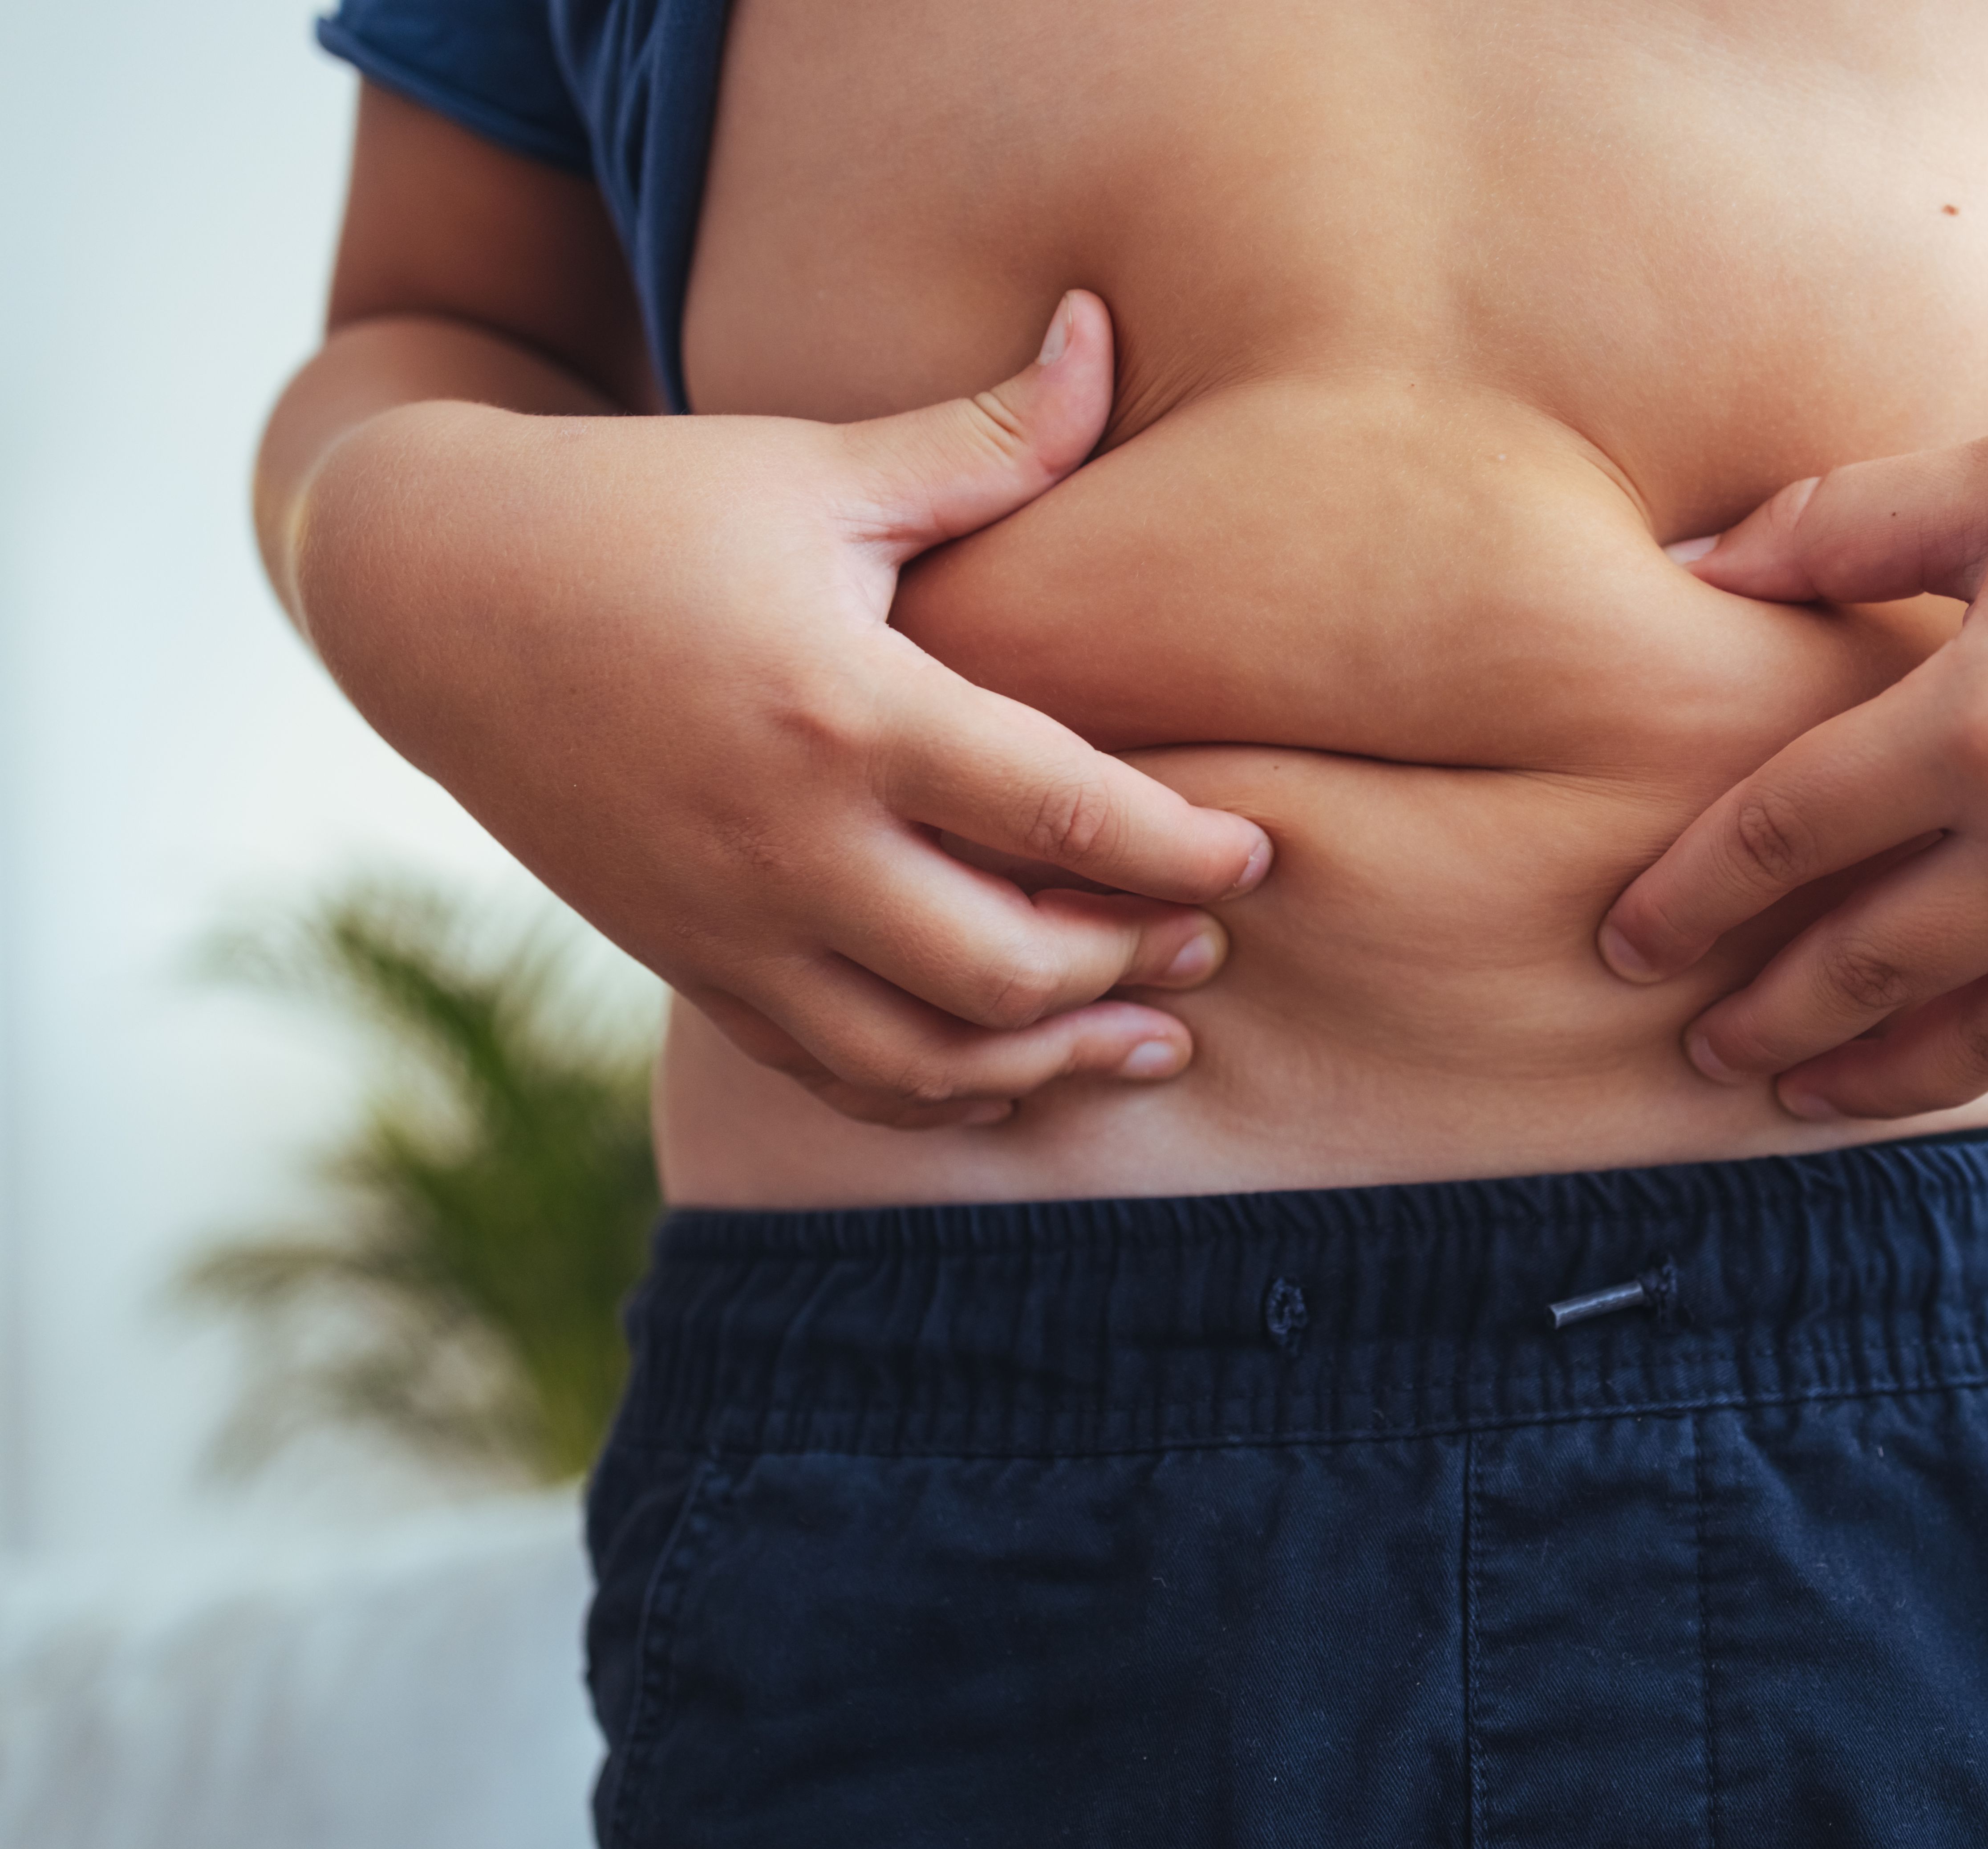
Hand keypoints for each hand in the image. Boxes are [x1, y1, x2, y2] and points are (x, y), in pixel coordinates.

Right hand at [291, 291, 1272, 1127]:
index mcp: (841, 710)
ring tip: (1152, 1035)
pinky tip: (1013, 1072)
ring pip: (923, 1057)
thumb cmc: (646, 509)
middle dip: (1130, 963)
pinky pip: (830, 1075)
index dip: (1183, 852)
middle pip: (1006, 963)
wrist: (434, 596)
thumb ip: (982, 436)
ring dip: (1051, 1060)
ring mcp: (728, 923)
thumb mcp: (813, 465)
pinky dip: (936, 1093)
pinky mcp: (688, 965)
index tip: (1260, 856)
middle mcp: (784, 841)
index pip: (1062, 815)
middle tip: (1211, 940)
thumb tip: (1098, 324)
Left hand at [1600, 316, 1987, 1119]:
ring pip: (1977, 1033)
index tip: (1623, 945)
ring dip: (1872, 1074)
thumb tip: (1689, 564)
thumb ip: (1835, 528)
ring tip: (1798, 1093)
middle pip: (1862, 963)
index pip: (1783, 838)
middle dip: (1762, 1018)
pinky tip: (1946, 1048)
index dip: (1687, 899)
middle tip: (1691, 1052)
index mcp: (1986, 718)